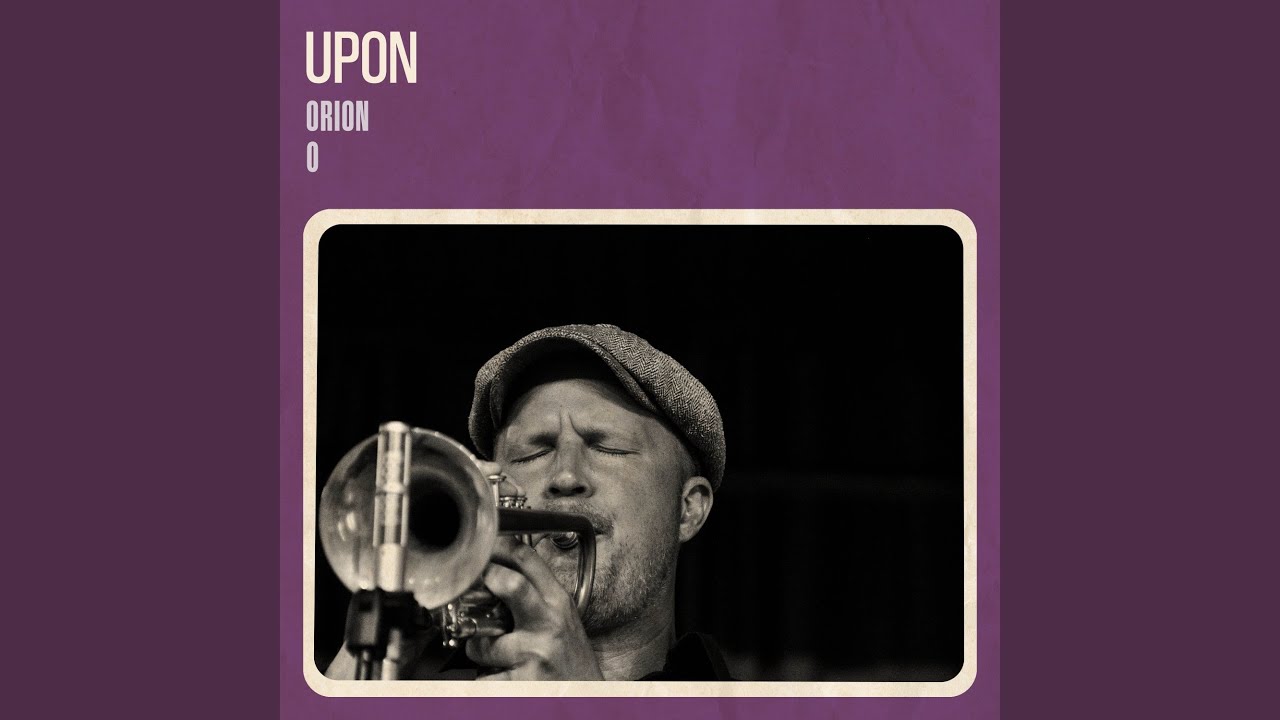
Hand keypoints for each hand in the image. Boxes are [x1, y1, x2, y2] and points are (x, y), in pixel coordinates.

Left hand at [465, 539, 603, 679]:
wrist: (587, 697)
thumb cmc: (571, 660)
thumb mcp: (562, 618)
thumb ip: (535, 596)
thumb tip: (496, 574)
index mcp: (557, 602)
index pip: (527, 559)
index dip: (497, 548)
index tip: (481, 550)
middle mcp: (549, 623)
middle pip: (512, 585)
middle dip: (485, 580)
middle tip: (469, 587)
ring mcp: (536, 652)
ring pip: (483, 644)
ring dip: (478, 651)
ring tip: (491, 657)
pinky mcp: (523, 681)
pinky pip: (484, 679)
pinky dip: (485, 681)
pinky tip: (502, 679)